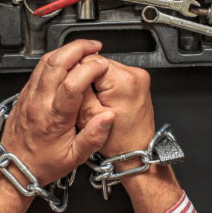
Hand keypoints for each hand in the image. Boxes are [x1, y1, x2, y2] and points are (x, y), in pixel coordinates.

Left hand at [1, 40, 114, 187]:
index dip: (90, 69)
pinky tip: (64, 58)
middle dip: (78, 48)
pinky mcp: (24, 94)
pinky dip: (54, 58)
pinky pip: (38, 68)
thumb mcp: (74, 157)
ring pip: (45, 62)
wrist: (15, 168)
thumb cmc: (43, 163)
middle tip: (93, 46)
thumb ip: (93, 137)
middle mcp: (39, 102)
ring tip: (81, 48)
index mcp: (54, 118)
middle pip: (56, 64)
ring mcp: (29, 96)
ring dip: (65, 50)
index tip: (102, 65)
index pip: (72, 84)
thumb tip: (107, 118)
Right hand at [77, 56, 181, 212]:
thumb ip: (78, 89)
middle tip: (85, 96)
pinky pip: (114, 73)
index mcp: (123, 81)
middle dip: (87, 75)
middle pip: (99, 61)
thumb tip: (72, 69)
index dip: (76, 71)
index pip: (90, 59)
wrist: (137, 153)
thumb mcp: (88, 116)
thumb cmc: (118, 142)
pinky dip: (106, 82)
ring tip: (96, 99)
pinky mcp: (139, 80)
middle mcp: (135, 75)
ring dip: (97, 79)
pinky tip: (105, 98)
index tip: (72, 85)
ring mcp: (139, 76)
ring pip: (105, 67)